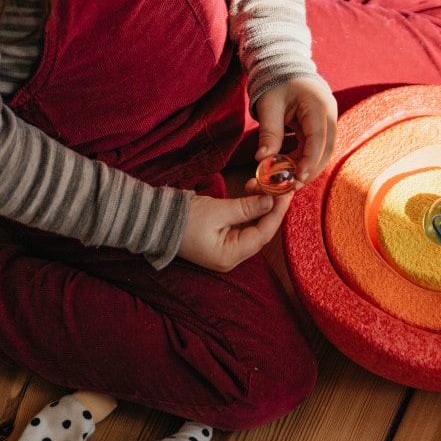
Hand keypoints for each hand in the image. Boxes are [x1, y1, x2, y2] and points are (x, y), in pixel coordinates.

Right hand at [178, 192, 292, 271]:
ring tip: (261, 183)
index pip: (263, 234)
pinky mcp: (222, 239)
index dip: (277, 212)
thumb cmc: (182, 218)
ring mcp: (226, 249)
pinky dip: (249, 208)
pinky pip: (243, 224)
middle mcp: (231, 257)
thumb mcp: (218, 210)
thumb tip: (272, 201)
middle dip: (271, 207)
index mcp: (230, 256)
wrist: (153, 220)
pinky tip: (251, 191)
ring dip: (260, 205)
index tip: (287, 193)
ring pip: (253, 226)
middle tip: (279, 186)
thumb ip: (247, 207)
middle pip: (261, 232)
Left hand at [253, 77, 336, 185]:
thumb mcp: (269, 106)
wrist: (284, 66)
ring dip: (308, 167)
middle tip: (292, 186)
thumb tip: (262, 160)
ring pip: (324, 151)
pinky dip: (305, 159)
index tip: (297, 177)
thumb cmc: (275, 82)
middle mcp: (329, 114)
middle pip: (326, 149)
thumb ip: (269, 132)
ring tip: (289, 180)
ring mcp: (328, 120)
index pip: (318, 138)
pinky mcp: (322, 125)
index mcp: (318, 105)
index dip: (309, 160)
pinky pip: (317, 147)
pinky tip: (290, 167)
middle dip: (310, 169)